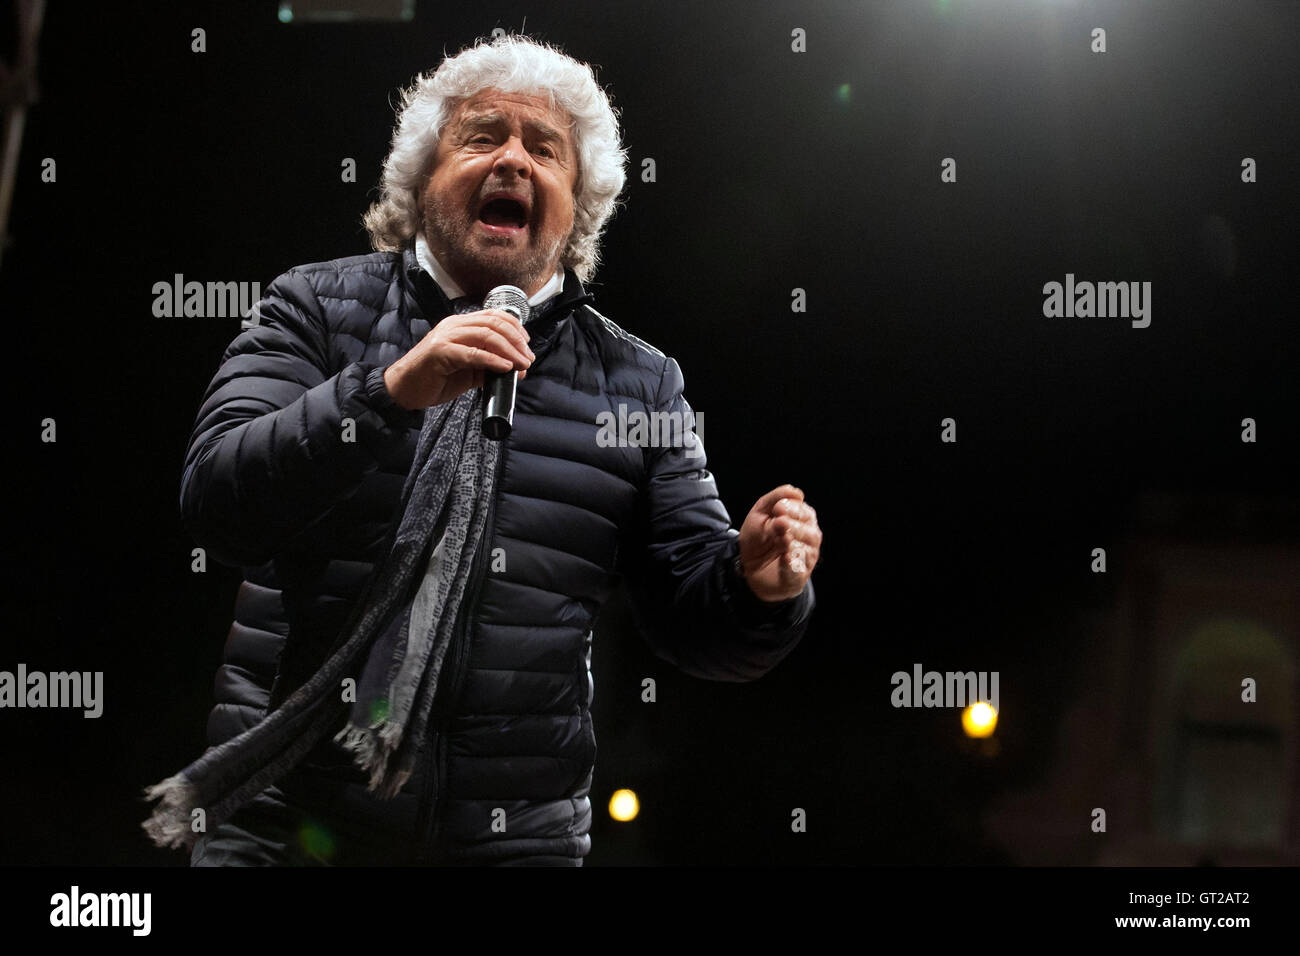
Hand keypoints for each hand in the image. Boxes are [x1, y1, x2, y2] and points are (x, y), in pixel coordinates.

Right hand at [383, 309, 534, 409]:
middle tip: (528, 359)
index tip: (527, 345)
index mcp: (460, 325)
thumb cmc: (435, 378)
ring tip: (521, 365)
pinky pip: (472, 353)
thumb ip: (489, 366)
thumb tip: (516, 370)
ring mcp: (446, 337)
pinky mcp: (440, 353)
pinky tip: (504, 367)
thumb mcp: (468, 370)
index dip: (515, 327)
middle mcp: (454, 326)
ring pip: (486, 335)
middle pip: (494, 324)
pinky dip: (492, 359)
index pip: (494, 316)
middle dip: (517, 341)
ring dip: (509, 351)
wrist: (405, 388)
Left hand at [737, 484, 821, 601]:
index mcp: (802, 521)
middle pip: (810, 532)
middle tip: (780, 522)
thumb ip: (775, 498)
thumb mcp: (760, 512)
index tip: (778, 507)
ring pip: (807, 551)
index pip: (806, 513)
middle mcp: (808, 540)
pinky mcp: (796, 577)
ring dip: (793, 542)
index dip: (793, 509)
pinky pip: (798, 571)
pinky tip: (785, 557)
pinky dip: (792, 564)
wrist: (747, 566)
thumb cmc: (758, 537)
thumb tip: (797, 493)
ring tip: (780, 538)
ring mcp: (804, 560)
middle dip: (794, 526)